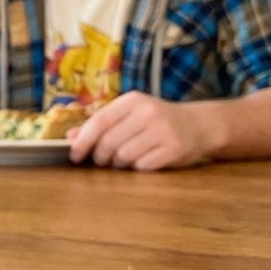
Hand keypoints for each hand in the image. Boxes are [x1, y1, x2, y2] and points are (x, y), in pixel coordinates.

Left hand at [67, 91, 212, 170]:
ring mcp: (163, 130)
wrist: (200, 125)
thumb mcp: (129, 115)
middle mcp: (148, 113)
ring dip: (118, 163)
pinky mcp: (174, 149)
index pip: (99, 121)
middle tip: (101, 161)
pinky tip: (143, 161)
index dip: (83, 140)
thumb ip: (101, 124)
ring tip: (124, 159)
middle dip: (100, 156)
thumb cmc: (157, 121)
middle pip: (109, 142)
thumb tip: (70, 136)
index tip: (74, 155)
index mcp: (133, 101)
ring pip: (123, 156)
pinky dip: (137, 168)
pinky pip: (142, 166)